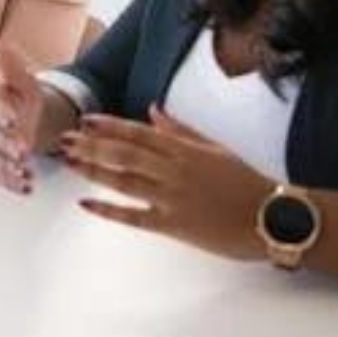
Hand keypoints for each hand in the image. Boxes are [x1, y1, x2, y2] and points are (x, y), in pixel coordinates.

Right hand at [0, 42, 43, 194]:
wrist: (25, 116)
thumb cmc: (22, 97)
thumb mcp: (24, 80)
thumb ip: (12, 67)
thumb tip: (0, 45)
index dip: (1, 112)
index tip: (14, 118)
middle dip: (7, 144)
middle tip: (24, 150)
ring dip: (8, 167)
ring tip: (26, 172)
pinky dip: (10, 181)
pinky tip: (25, 185)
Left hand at [59, 106, 271, 260]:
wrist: (272, 217)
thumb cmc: (246, 181)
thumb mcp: (214, 147)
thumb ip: (181, 130)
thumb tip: (152, 111)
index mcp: (184, 149)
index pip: (139, 133)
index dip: (110, 126)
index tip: (86, 120)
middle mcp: (174, 170)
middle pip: (125, 154)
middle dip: (92, 146)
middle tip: (64, 140)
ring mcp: (172, 198)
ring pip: (125, 180)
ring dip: (94, 170)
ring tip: (69, 163)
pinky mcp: (173, 225)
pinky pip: (135, 217)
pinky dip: (109, 210)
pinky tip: (87, 204)